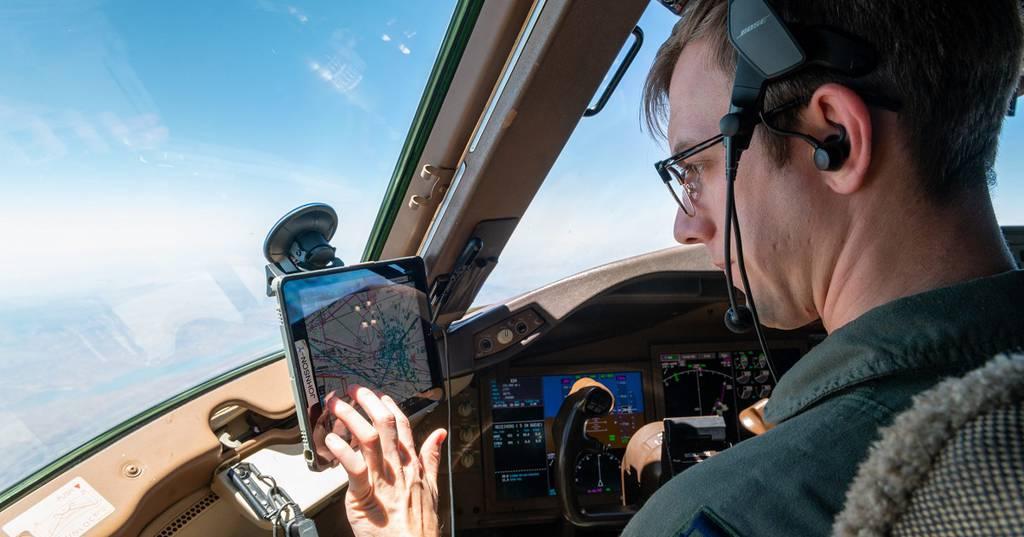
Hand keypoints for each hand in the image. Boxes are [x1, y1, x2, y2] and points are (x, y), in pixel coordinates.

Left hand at [325, 385, 446, 536]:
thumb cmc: (418, 526)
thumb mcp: (433, 487)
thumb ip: (432, 458)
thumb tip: (439, 435)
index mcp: (412, 464)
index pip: (403, 425)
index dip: (390, 406)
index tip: (380, 396)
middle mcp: (397, 466)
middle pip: (385, 423)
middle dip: (369, 402)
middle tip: (355, 389)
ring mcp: (382, 479)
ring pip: (368, 437)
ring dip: (351, 417)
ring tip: (338, 405)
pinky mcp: (365, 495)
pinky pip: (354, 467)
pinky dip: (342, 450)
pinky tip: (331, 440)